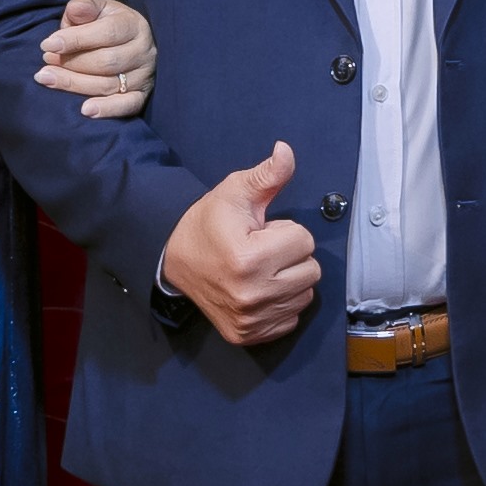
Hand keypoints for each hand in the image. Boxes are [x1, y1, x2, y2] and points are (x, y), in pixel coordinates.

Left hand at [32, 0, 156, 118]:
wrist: (130, 42)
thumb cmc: (106, 24)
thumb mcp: (96, 10)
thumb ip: (84, 7)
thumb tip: (74, 10)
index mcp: (133, 24)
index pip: (106, 33)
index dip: (75, 39)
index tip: (47, 44)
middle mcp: (144, 50)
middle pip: (106, 62)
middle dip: (71, 63)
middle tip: (46, 61)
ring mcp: (145, 75)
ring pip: (109, 84)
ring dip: (75, 84)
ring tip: (47, 79)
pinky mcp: (142, 95)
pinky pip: (127, 105)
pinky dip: (107, 109)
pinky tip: (85, 111)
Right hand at [162, 138, 320, 347]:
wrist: (175, 262)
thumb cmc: (207, 225)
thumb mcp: (234, 193)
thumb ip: (267, 175)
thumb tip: (286, 150)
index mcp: (249, 259)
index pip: (304, 241)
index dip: (285, 230)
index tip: (261, 233)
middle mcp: (252, 295)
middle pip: (311, 270)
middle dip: (291, 255)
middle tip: (261, 250)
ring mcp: (251, 320)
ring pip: (305, 295)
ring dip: (289, 279)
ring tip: (260, 269)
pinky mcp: (250, 335)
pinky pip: (292, 318)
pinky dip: (281, 304)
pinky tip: (259, 289)